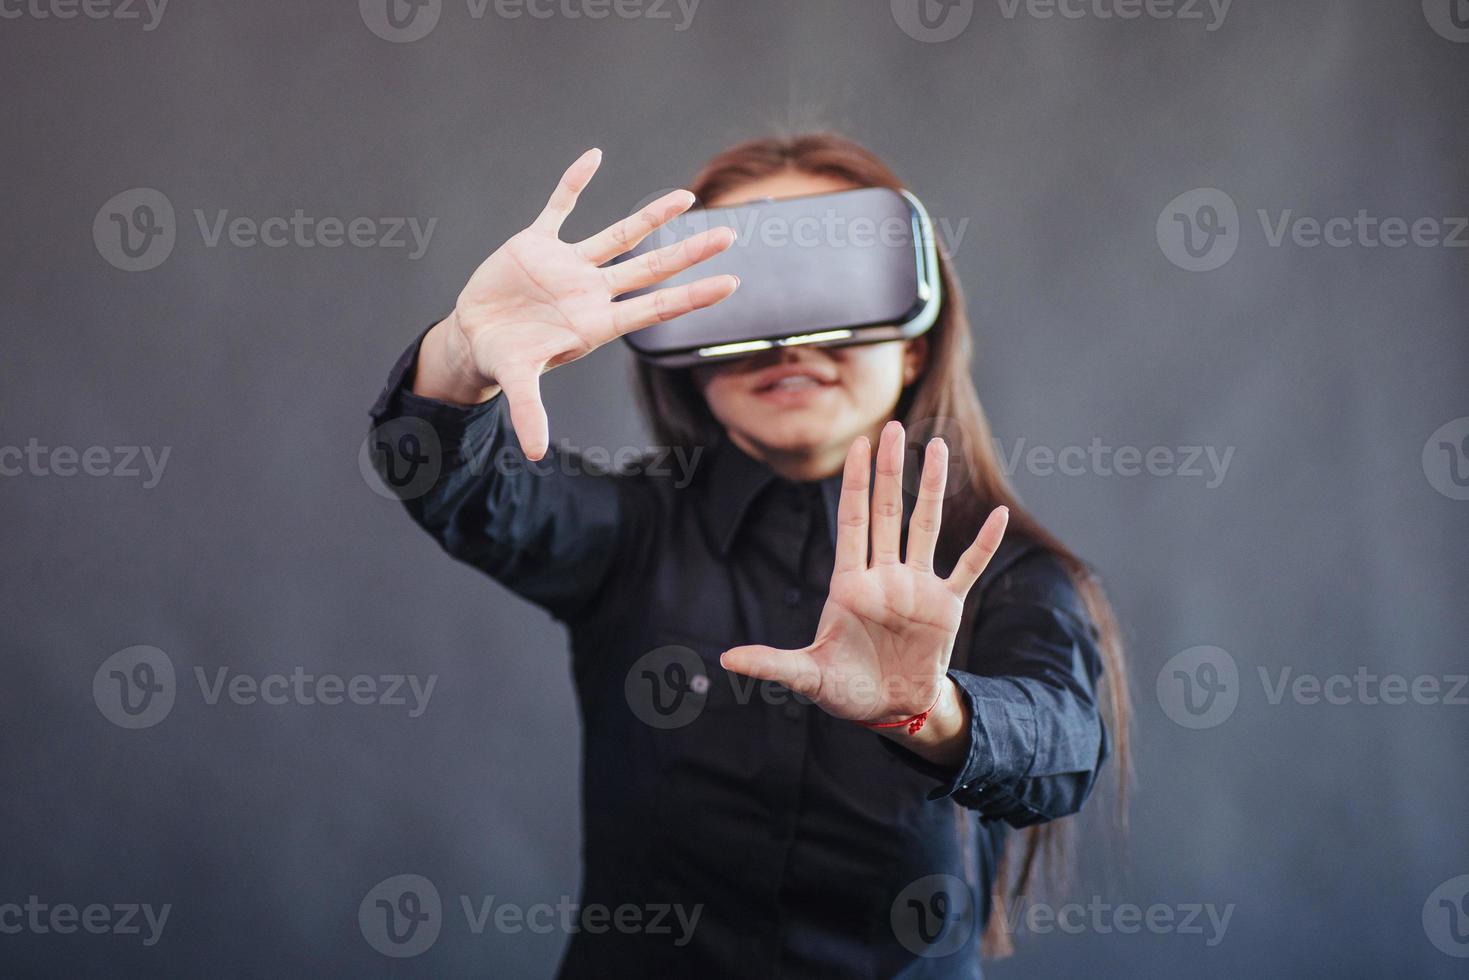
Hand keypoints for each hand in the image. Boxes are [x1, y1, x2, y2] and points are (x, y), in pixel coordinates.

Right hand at [414, 147, 739, 457]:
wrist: (474, 337)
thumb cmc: (505, 359)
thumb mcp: (518, 382)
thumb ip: (530, 412)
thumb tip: (536, 453)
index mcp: (595, 323)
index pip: (655, 308)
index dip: (692, 296)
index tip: (731, 284)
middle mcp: (590, 291)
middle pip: (651, 268)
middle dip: (689, 253)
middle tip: (730, 235)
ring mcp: (568, 265)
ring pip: (619, 235)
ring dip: (651, 215)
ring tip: (687, 196)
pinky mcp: (537, 244)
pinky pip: (559, 206)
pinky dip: (573, 183)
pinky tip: (593, 158)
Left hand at [720, 421, 1008, 727]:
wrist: (890, 710)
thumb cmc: (845, 688)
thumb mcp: (807, 676)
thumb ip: (772, 664)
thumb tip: (727, 659)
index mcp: (849, 584)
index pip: (851, 520)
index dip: (855, 483)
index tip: (859, 445)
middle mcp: (884, 576)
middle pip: (887, 512)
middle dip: (890, 471)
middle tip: (895, 427)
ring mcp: (916, 588)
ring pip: (926, 527)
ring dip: (933, 489)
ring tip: (939, 448)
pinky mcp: (945, 607)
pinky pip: (967, 568)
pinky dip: (982, 543)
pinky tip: (996, 515)